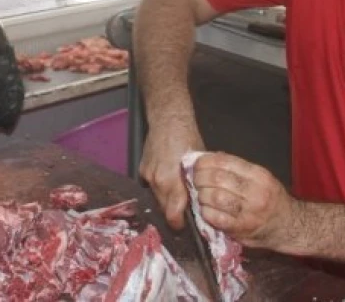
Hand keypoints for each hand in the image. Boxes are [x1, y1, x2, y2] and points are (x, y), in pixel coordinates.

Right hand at [139, 112, 203, 229]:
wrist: (168, 118)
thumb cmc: (187, 137)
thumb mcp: (199, 162)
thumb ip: (196, 184)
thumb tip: (202, 200)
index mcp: (172, 180)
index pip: (173, 213)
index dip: (179, 223)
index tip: (186, 226)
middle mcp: (157, 181)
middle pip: (164, 208)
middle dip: (174, 212)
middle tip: (187, 211)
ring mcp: (147, 175)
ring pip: (157, 198)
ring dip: (167, 200)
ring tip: (180, 195)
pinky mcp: (142, 170)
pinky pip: (152, 186)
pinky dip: (160, 187)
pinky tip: (169, 181)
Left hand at [193, 152, 295, 251]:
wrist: (289, 226)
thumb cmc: (271, 199)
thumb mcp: (260, 178)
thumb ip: (238, 169)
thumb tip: (210, 158)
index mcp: (258, 175)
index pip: (224, 161)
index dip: (205, 162)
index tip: (197, 164)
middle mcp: (255, 192)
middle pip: (217, 178)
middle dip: (199, 178)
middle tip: (194, 180)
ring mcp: (249, 212)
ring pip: (215, 197)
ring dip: (201, 195)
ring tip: (200, 195)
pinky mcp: (242, 229)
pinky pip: (216, 218)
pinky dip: (206, 212)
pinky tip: (206, 210)